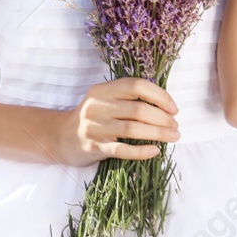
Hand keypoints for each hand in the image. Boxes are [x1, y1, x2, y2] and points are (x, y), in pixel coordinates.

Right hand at [57, 77, 180, 166]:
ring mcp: (94, 127)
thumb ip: (128, 99)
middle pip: (138, 109)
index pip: (136, 85)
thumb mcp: (105, 100)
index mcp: (103, 90)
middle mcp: (97, 106)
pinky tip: (155, 151)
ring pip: (132, 129)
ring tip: (174, 137)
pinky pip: (121, 150)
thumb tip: (166, 106)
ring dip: (158, 133)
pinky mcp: (94, 147)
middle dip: (163, 118)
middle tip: (176, 127)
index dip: (159, 96)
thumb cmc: (93, 118)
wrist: (61, 137)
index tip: (174, 108)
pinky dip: (141, 151)